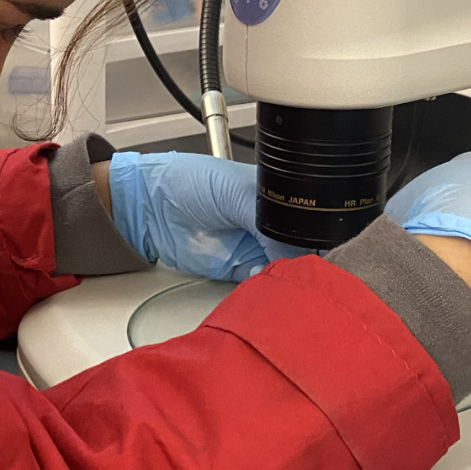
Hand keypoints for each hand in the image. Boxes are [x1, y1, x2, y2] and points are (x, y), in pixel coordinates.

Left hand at [106, 152, 306, 280]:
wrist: (150, 205)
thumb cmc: (188, 182)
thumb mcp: (236, 192)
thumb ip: (268, 222)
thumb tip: (294, 251)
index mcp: (277, 197)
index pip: (307, 221)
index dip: (315, 235)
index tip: (320, 248)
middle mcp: (270, 224)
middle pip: (301, 249)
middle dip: (304, 260)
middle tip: (304, 267)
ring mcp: (255, 247)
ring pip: (283, 269)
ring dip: (286, 276)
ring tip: (285, 276)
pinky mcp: (238, 269)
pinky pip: (260, 284)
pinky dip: (265, 287)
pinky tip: (262, 280)